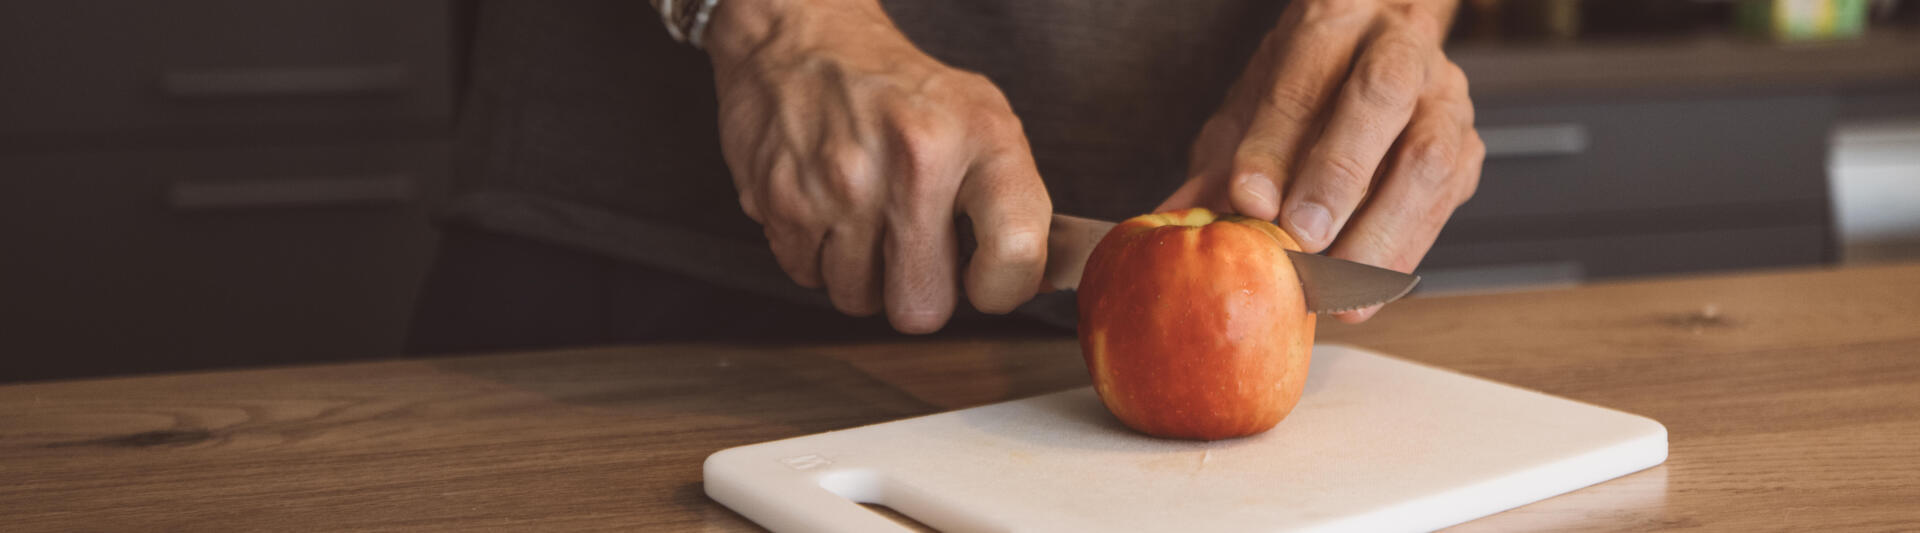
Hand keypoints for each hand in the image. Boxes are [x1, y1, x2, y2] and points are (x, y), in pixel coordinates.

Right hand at [705, 0, 1050, 332]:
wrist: (804, 39)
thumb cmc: (899, 89)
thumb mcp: (983, 119)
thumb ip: (1015, 202)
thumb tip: (1032, 282)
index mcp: (978, 139)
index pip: (1015, 254)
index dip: (1002, 288)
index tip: (986, 277)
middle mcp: (913, 161)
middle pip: (922, 307)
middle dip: (916, 288)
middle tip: (911, 244)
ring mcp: (841, 184)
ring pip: (858, 299)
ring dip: (861, 271)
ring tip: (864, 216)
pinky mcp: (782, 199)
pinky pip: (807, 276)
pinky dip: (815, 254)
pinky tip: (826, 207)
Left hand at [1159, 0, 1482, 322]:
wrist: (1373, 61)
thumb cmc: (1305, 89)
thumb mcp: (1250, 110)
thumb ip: (1220, 161)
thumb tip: (1176, 218)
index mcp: (1334, 22)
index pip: (1304, 78)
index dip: (1274, 143)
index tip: (1248, 200)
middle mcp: (1399, 48)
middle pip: (1380, 98)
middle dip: (1339, 173)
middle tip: (1302, 236)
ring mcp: (1443, 98)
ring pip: (1427, 159)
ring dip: (1379, 231)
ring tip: (1334, 284)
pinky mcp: (1465, 152)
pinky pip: (1441, 204)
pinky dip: (1401, 254)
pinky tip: (1362, 291)